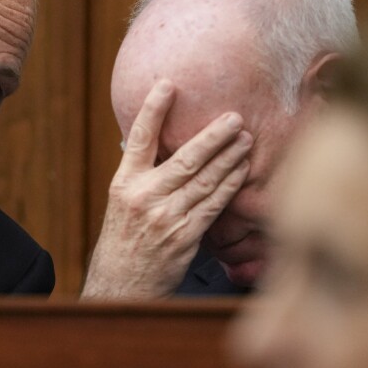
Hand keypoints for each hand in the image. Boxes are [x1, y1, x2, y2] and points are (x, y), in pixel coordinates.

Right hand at [81, 80, 251, 299]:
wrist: (122, 282)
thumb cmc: (125, 237)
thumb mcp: (123, 201)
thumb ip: (144, 174)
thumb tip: (167, 144)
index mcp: (124, 182)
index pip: (139, 139)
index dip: (153, 110)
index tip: (167, 85)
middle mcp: (143, 196)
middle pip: (184, 158)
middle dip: (212, 136)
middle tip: (234, 116)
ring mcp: (165, 216)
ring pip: (204, 180)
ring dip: (229, 157)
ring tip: (245, 138)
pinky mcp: (184, 235)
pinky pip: (213, 204)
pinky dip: (230, 185)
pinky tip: (241, 170)